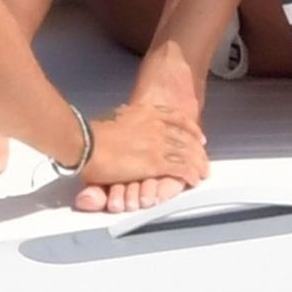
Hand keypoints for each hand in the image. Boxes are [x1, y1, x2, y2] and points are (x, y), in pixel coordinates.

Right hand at [79, 102, 208, 189]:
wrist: (87, 144)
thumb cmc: (93, 134)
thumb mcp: (115, 118)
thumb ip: (126, 120)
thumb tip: (125, 116)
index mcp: (146, 112)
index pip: (176, 118)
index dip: (190, 128)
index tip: (198, 135)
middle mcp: (156, 125)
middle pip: (185, 136)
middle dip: (197, 148)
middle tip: (203, 157)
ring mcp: (158, 143)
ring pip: (187, 153)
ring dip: (197, 163)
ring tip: (203, 172)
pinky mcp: (156, 163)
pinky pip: (180, 168)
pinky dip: (190, 174)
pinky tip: (194, 179)